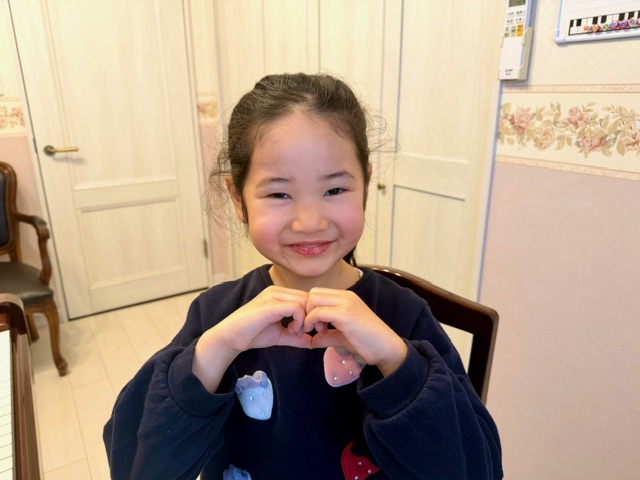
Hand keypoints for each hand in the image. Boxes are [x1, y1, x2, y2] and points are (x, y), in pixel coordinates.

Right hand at [193, 286, 311, 391]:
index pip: (307, 298)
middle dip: (314, 316)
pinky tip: (292, 331)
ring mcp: (273, 296)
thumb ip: (296, 337)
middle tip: (308, 332)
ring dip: (306, 319)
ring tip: (295, 332)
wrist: (231, 337)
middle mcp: (277, 291)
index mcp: (280, 295)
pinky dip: (300, 320)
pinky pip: (295, 307)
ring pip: (304, 301)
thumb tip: (313, 342)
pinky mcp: (270, 305)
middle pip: (308, 298)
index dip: (314, 314)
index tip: (310, 331)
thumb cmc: (252, 334)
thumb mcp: (280, 335)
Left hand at [304, 288, 407, 376]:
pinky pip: (318, 312)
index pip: (318, 293)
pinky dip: (311, 322)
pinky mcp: (345, 314)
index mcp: (346, 297)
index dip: (311, 309)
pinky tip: (318, 333)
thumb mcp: (342, 336)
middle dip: (307, 310)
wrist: (387, 349)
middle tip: (314, 328)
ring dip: (309, 316)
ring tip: (318, 331)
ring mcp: (346, 303)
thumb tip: (311, 341)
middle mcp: (346, 296)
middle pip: (313, 293)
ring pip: (313, 299)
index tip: (315, 326)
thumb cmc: (367, 343)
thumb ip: (326, 335)